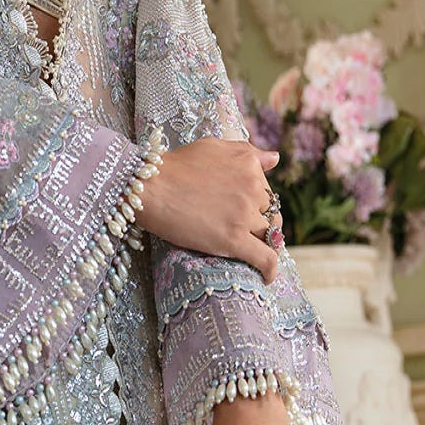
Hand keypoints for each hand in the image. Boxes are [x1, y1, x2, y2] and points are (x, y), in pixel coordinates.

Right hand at [136, 138, 283, 282]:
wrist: (149, 186)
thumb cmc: (175, 165)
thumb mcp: (214, 147)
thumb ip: (248, 153)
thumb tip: (275, 158)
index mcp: (250, 166)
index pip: (268, 193)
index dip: (258, 206)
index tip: (247, 215)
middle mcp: (253, 189)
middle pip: (272, 215)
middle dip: (264, 225)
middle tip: (249, 234)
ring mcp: (244, 215)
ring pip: (270, 236)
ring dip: (264, 245)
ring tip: (252, 252)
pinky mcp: (233, 239)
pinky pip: (265, 258)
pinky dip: (270, 270)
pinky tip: (266, 277)